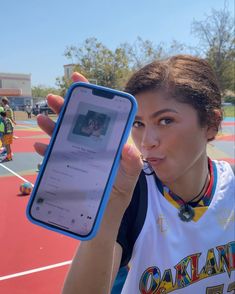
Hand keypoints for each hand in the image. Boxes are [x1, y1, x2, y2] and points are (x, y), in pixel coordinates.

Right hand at [34, 72, 142, 211]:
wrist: (103, 220)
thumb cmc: (117, 196)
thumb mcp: (129, 180)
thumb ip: (132, 164)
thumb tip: (128, 147)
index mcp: (108, 144)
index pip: (100, 116)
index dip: (90, 96)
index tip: (77, 80)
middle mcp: (92, 147)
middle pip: (78, 123)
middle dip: (65, 108)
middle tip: (54, 99)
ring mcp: (79, 158)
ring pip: (64, 137)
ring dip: (52, 127)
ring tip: (42, 119)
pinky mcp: (68, 170)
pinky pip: (55, 157)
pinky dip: (48, 151)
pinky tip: (41, 147)